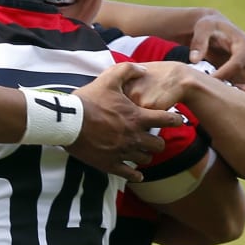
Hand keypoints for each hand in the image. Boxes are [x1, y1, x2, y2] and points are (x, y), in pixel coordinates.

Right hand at [67, 62, 182, 181]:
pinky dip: (135, 175)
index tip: (177, 120)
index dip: (176, 120)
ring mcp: (122, 152)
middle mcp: (134, 137)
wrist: (67, 121)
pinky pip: (129, 174)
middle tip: (152, 137)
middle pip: (159, 144)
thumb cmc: (88, 100)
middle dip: (158, 140)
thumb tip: (143, 69)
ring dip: (145, 154)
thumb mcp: (108, 79)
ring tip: (141, 151)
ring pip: (145, 159)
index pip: (168, 120)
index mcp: (137, 117)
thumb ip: (128, 70)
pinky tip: (136, 174)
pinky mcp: (109, 164)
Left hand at [189, 12, 244, 99]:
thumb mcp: (203, 28)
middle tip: (227, 94)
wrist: (215, 29)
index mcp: (244, 46)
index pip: (237, 65)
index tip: (206, 82)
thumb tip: (195, 59)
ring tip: (229, 100)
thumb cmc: (209, 27)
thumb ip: (199, 42)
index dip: (222, 75)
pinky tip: (226, 100)